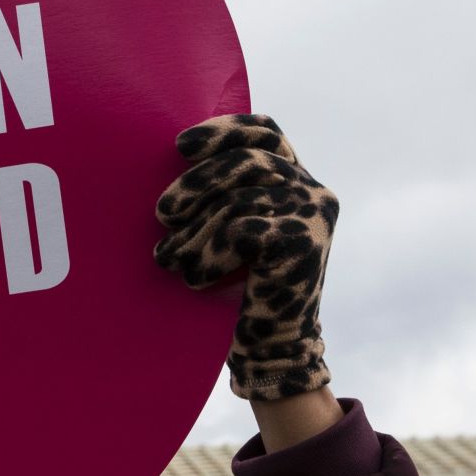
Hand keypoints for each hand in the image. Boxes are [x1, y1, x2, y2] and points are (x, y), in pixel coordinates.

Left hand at [155, 113, 341, 405]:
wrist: (274, 344)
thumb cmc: (242, 286)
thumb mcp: (236, 229)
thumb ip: (226, 194)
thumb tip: (175, 163)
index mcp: (298, 179)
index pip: (265, 133)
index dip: (223, 131)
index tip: (180, 145)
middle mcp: (313, 191)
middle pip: (246, 161)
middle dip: (196, 183)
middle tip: (162, 213)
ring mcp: (312, 217)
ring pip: (237, 200)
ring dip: (193, 232)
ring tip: (169, 258)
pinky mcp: (301, 244)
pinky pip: (238, 232)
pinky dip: (207, 256)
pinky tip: (194, 279)